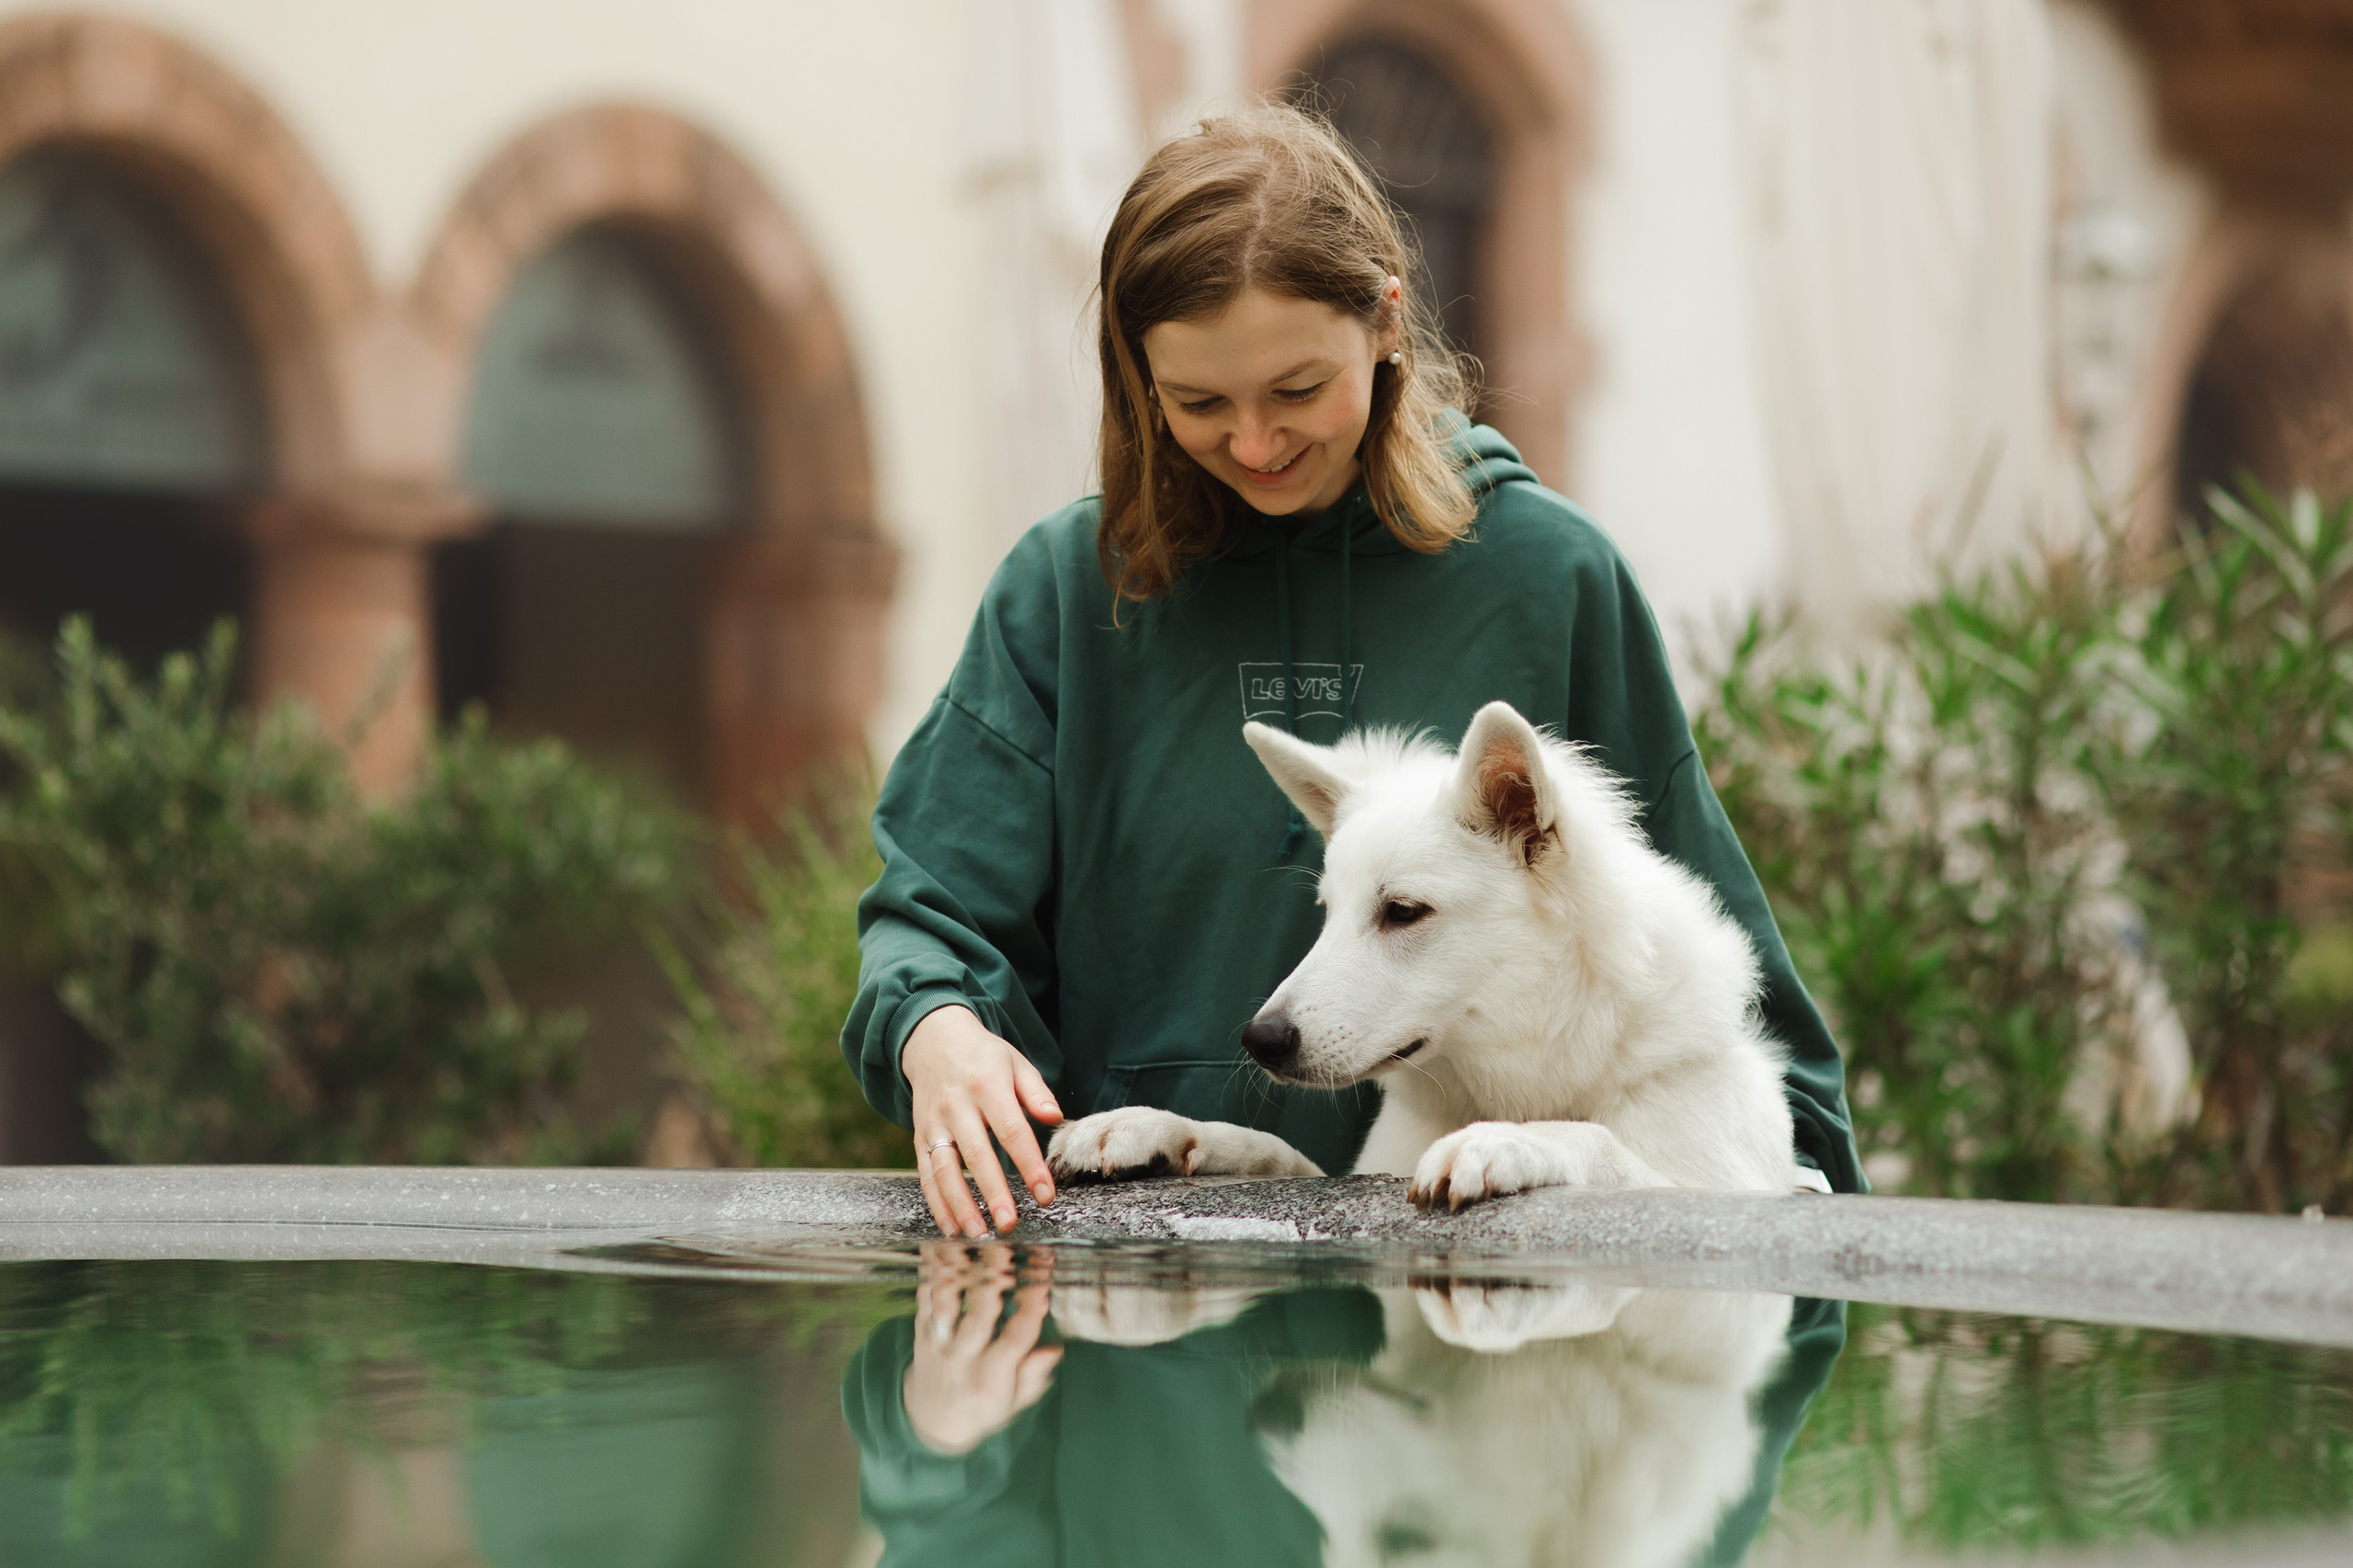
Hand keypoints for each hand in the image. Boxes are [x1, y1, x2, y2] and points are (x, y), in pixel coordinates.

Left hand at [901, 1243, 1061, 1454]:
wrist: (931, 1421)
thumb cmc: (981, 1408)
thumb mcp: (1013, 1403)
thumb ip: (1032, 1376)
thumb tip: (1055, 1348)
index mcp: (989, 1382)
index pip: (1013, 1342)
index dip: (1030, 1313)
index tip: (1044, 1286)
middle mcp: (961, 1361)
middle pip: (978, 1318)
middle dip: (994, 1284)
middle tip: (1009, 1253)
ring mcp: (937, 1344)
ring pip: (945, 1303)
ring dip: (960, 1270)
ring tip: (973, 1242)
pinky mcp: (921, 1330)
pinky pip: (924, 1297)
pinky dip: (931, 1271)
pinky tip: (942, 1247)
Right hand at [903, 1005, 1062, 1236]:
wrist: (932, 1039)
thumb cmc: (983, 1056)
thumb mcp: (1015, 1062)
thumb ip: (1036, 1091)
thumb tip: (1055, 1117)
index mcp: (987, 1086)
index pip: (1011, 1131)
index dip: (1029, 1165)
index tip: (1045, 1195)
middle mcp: (956, 1106)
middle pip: (976, 1154)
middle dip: (993, 1192)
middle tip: (1010, 1224)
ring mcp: (934, 1123)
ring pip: (944, 1170)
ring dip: (960, 1205)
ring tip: (979, 1234)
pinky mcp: (919, 1137)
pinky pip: (925, 1174)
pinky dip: (936, 1203)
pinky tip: (951, 1227)